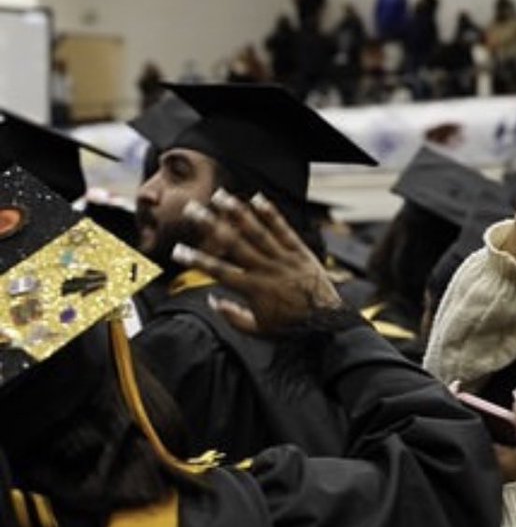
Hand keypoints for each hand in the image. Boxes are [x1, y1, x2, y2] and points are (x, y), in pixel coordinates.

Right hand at [172, 188, 342, 335]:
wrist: (326, 322)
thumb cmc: (292, 327)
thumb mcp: (259, 330)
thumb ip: (233, 317)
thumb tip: (213, 301)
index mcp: (252, 288)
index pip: (218, 271)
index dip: (196, 260)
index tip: (178, 251)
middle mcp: (265, 270)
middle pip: (232, 243)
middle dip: (210, 225)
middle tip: (192, 209)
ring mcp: (283, 259)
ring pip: (256, 232)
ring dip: (236, 213)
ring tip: (220, 196)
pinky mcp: (299, 252)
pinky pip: (283, 230)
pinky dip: (270, 214)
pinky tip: (257, 199)